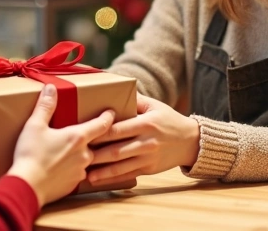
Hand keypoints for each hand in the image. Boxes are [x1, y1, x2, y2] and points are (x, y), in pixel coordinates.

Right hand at [6, 84, 115, 206]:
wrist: (27, 187)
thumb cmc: (31, 155)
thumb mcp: (35, 126)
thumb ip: (45, 106)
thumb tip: (51, 88)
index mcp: (78, 137)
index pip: (101, 125)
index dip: (107, 117)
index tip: (111, 113)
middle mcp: (85, 154)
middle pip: (95, 143)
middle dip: (93, 137)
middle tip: (88, 131)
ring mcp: (81, 171)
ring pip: (86, 159)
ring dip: (82, 153)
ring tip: (71, 150)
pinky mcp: (73, 185)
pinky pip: (78, 173)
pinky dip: (73, 168)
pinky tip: (62, 167)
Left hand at [86, 94, 200, 185]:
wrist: (191, 141)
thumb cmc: (169, 120)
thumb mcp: (155, 105)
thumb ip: (135, 100)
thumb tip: (113, 88)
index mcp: (146, 124)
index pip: (118, 129)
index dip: (100, 132)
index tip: (83, 132)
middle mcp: (147, 142)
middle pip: (117, 149)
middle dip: (96, 153)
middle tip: (76, 154)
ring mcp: (148, 158)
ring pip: (121, 166)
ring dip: (101, 170)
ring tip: (83, 172)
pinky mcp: (148, 170)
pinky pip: (127, 175)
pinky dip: (111, 178)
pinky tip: (98, 180)